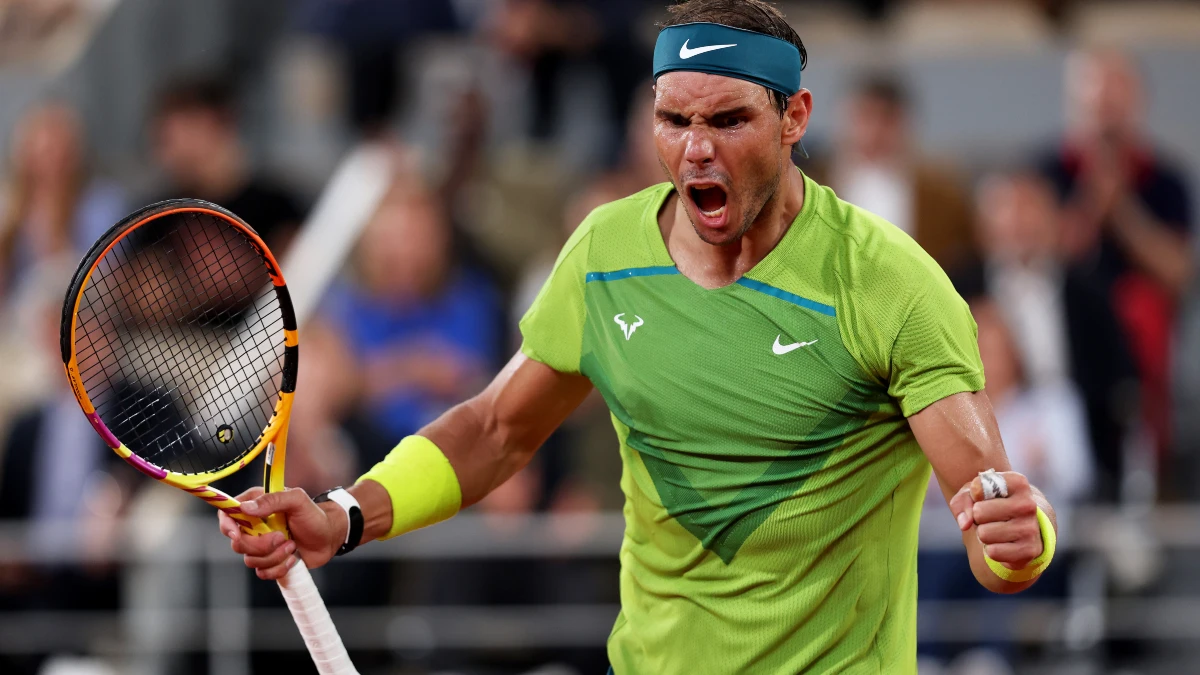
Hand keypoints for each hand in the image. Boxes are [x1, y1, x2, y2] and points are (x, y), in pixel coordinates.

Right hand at [217, 487, 347, 579]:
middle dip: (260, 545)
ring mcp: (260, 546)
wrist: (329, 536)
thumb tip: (246, 508)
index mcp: (256, 506)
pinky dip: (279, 568)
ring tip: (292, 546)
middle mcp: (253, 527)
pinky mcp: (268, 562)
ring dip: (275, 556)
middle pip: (237, 543)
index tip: (238, 533)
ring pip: (250, 561)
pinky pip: (262, 573)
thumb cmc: (314, 515)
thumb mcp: (297, 500)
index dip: (227, 525)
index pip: (227, 515)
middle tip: (282, 537)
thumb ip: (273, 500)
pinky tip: (293, 557)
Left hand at [949, 472, 1042, 570]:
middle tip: (990, 516)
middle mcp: (1028, 504)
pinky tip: (1003, 542)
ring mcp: (1030, 528)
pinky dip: (991, 549)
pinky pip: (993, 552)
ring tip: (996, 528)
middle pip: (979, 513)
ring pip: (984, 534)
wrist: (1023, 523)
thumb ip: (963, 500)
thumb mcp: (975, 493)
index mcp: (1018, 483)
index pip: (979, 487)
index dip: (975, 494)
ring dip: (983, 534)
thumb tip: (965, 524)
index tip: (984, 495)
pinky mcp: (1029, 550)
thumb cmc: (994, 502)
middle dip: (978, 516)